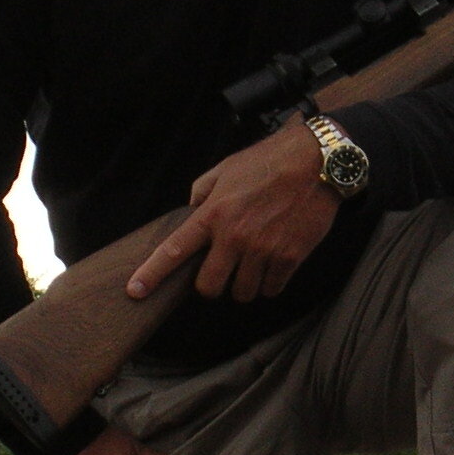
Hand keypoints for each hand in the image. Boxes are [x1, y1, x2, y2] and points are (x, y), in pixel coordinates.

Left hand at [126, 120, 341, 302]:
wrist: (317, 162)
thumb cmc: (270, 162)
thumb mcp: (226, 168)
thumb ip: (202, 191)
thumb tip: (191, 210)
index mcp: (214, 214)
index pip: (174, 250)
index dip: (152, 275)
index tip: (135, 291)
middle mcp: (234, 236)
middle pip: (209, 287)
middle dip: (211, 286)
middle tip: (221, 273)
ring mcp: (263, 250)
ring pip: (242, 293)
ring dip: (243, 286)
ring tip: (251, 268)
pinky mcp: (289, 257)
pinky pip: (271, 289)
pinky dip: (270, 284)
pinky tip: (272, 268)